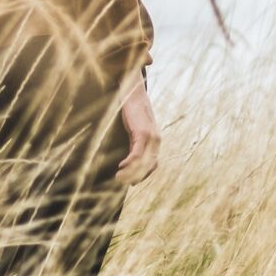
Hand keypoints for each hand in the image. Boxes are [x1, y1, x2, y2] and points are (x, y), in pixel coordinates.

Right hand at [114, 67, 159, 184]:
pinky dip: (129, 162)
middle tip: (124, 182)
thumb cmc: (133, 110)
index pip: (154, 164)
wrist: (133, 93)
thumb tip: (131, 156)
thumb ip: (136, 142)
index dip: (144, 175)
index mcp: (156, 141)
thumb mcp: (136, 129)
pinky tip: (121, 166)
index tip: (133, 182)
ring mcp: (151, 137)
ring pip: (143, 162)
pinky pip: (137, 153)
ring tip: (119, 177)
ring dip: (131, 172)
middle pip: (149, 166)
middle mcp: (156, 141)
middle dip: (137, 177)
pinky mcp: (142, 133)